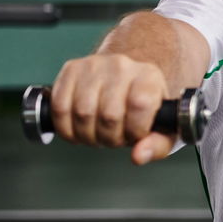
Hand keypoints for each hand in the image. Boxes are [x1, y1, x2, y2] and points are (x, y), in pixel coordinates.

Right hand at [50, 54, 174, 164]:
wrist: (127, 81)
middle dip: (110, 138)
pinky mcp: (70, 70)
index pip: (140, 105)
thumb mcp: (163, 128)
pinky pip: (60, 108)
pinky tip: (78, 129)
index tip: (135, 135)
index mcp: (149, 77)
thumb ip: (157, 145)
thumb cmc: (146, 109)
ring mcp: (93, 65)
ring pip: (82, 113)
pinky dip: (66, 129)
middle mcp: (121, 66)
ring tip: (98, 133)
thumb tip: (138, 156)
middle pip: (109, 115)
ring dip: (88, 135)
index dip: (134, 130)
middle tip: (114, 138)